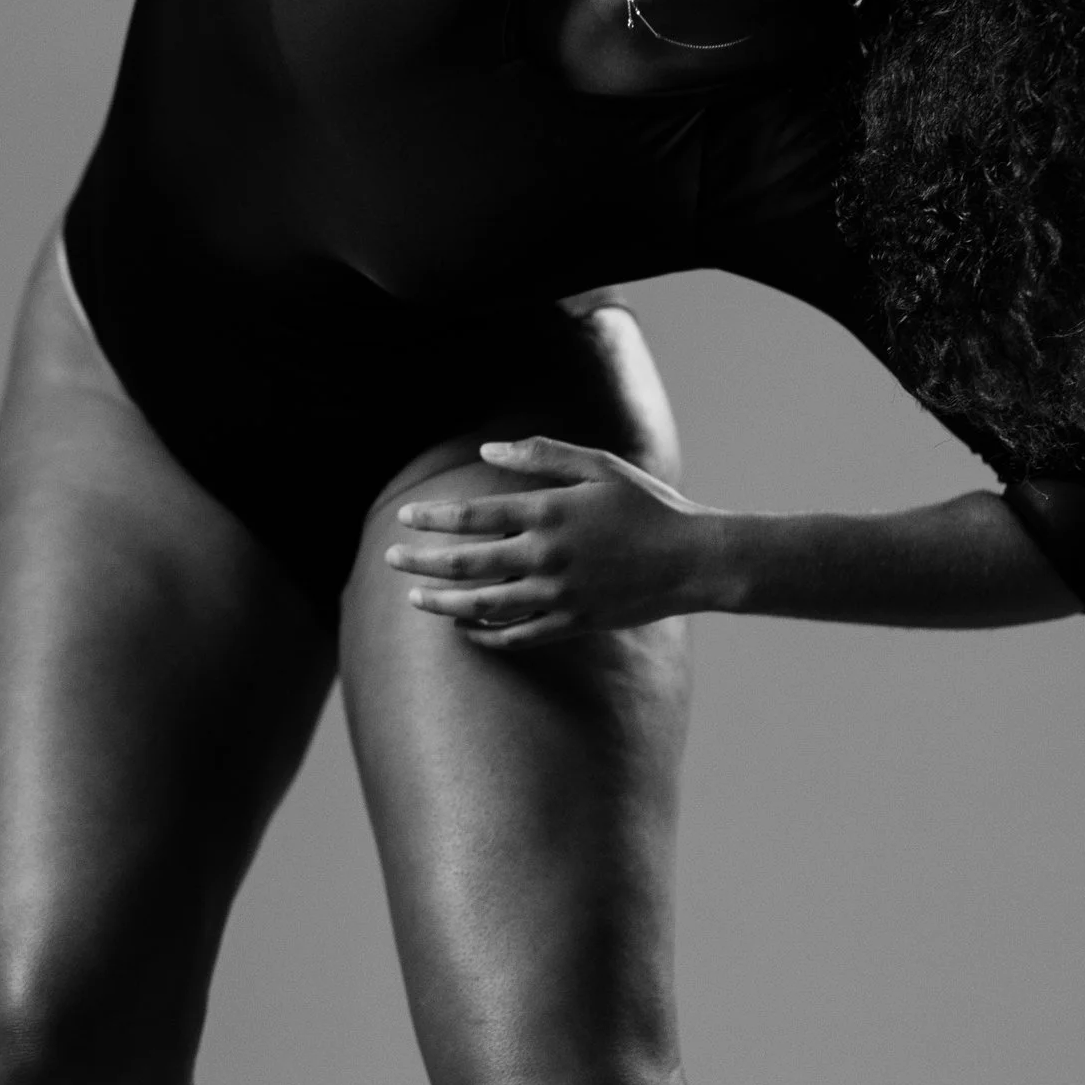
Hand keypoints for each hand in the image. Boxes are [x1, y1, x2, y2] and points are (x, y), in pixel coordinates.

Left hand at [385, 435, 723, 648]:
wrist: (694, 560)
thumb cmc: (646, 505)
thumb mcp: (599, 466)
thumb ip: (542, 455)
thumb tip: (487, 449)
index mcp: (551, 511)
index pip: (474, 515)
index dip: (434, 518)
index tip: (405, 518)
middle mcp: (548, 555)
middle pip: (469, 562)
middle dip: (423, 561)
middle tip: (390, 558)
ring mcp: (560, 594)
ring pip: (485, 604)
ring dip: (444, 603)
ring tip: (414, 599)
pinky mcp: (574, 623)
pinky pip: (519, 636)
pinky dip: (487, 635)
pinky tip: (464, 630)